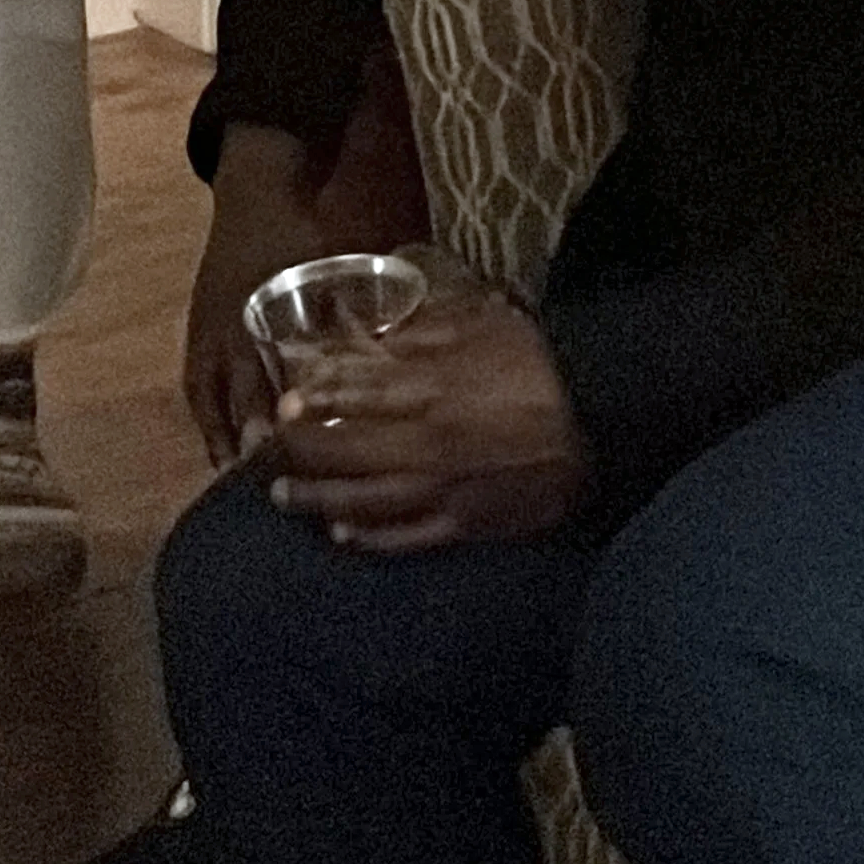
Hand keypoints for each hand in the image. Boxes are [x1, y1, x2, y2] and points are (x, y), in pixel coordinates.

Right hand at [184, 129, 342, 468]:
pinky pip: (196, 379)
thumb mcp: (323, 263)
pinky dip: (205, 411)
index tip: (277, 454)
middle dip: (239, 437)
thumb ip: (349, 309)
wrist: (253, 189)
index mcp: (251, 314)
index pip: (255, 379)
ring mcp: (204, 327)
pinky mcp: (197, 326)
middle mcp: (222, 328)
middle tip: (258, 480)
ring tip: (231, 475)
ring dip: (215, 432)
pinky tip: (220, 438)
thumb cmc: (294, 227)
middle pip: (224, 394)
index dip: (264, 419)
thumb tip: (385, 353)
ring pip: (204, 392)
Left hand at [266, 289, 591, 553]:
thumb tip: (376, 332)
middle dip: (302, 454)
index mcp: (429, 390)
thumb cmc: (536, 365)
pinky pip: (405, 537)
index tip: (285, 403)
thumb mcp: (479, 326)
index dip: (316, 400)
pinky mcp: (462, 524)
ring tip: (285, 498)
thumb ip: (422, 332)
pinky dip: (369, 537)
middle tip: (267, 455)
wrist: (595, 421)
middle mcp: (424, 445)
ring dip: (319, 499)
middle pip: (347, 453)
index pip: (356, 396)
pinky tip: (342, 533)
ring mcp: (441, 491)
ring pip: (364, 501)